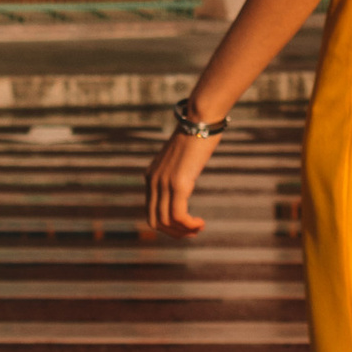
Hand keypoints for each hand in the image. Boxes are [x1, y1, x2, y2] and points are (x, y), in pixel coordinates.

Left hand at [143, 112, 221, 236]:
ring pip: (167, 221)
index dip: (168, 225)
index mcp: (151, 176)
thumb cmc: (196, 135)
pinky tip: (200, 223)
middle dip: (174, 232)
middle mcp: (153, 181)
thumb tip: (185, 176)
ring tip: (199, 227)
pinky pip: (179, 215)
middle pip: (155, 221)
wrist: (200, 119)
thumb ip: (177, 170)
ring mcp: (164, 183)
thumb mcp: (181, 157)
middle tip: (193, 232)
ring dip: (183, 231)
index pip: (151, 212)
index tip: (186, 226)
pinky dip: (189, 225)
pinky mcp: (179, 183)